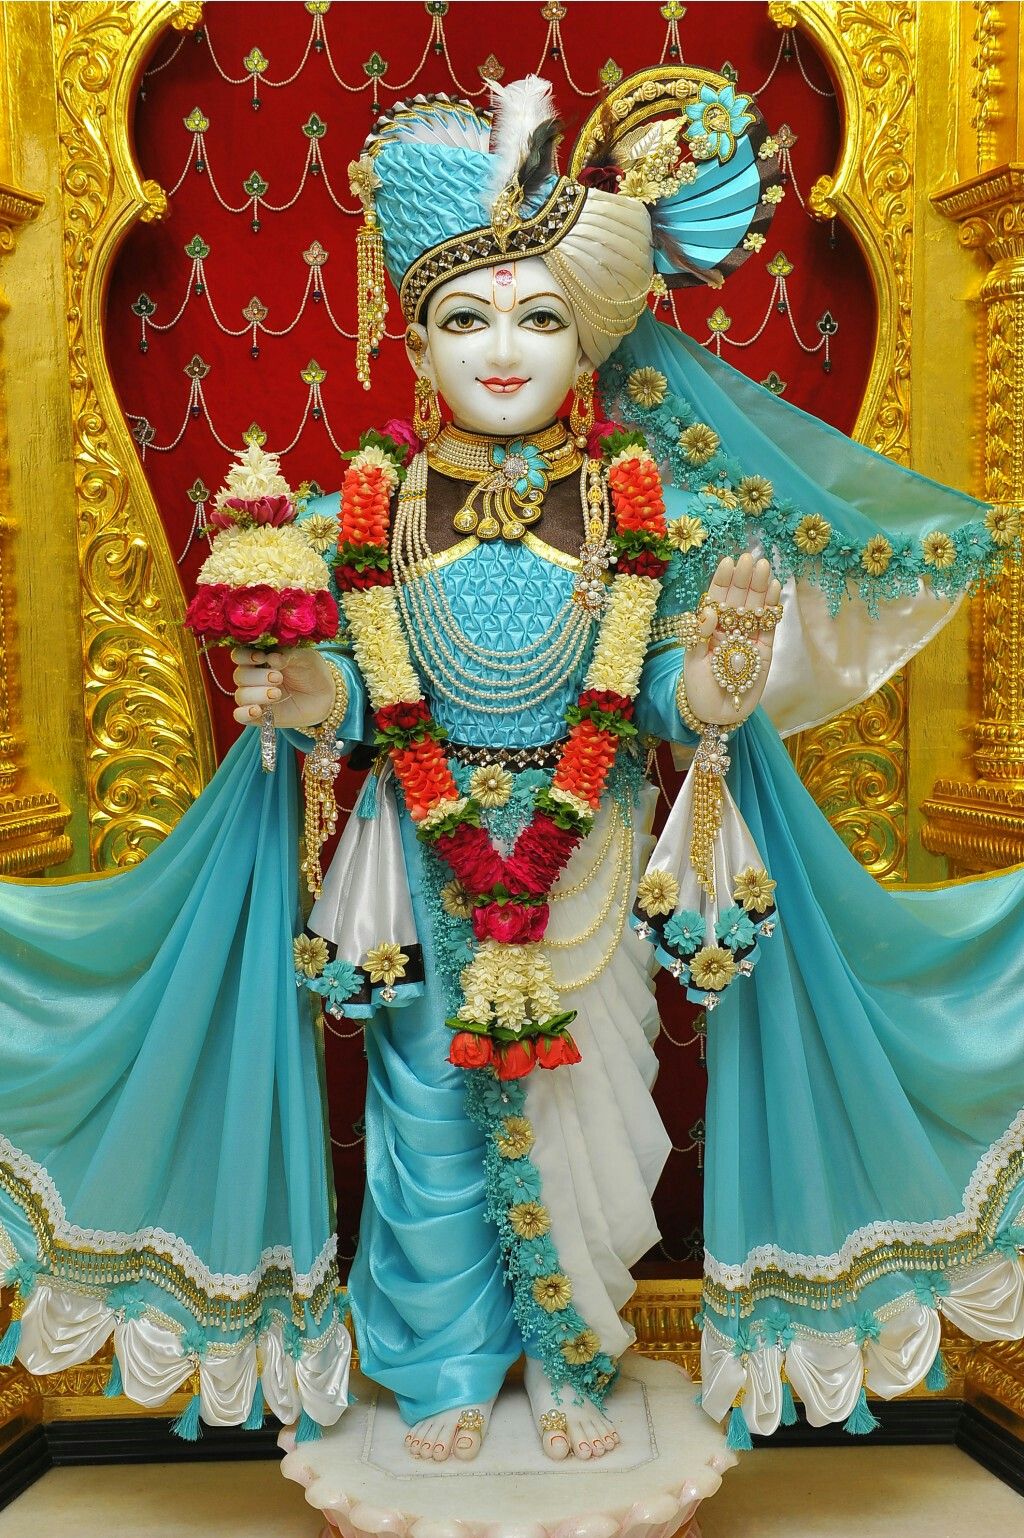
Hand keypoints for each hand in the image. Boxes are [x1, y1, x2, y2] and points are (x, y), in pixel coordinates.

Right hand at [231, 646, 335, 729]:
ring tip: (277, 694)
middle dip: (257, 677)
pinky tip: (257, 710)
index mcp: (258, 658)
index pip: (239, 655)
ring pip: (241, 695)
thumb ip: (287, 654)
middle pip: (240, 676)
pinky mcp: (257, 716)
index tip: (261, 658)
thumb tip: (272, 657)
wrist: (324, 696)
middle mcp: (252, 677)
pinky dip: (245, 713)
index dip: (246, 656)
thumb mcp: (304, 657)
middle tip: (278, 678)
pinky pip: (240, 715)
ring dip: (256, 694)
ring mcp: (253, 697)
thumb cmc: (311, 670)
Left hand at [682, 553, 782, 727]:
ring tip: (764, 567)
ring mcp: (747, 638)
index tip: (728, 561)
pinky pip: (768, 626)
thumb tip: (709, 611)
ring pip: (755, 608)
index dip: (722, 581)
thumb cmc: (698, 688)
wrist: (716, 715)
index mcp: (709, 628)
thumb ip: (699, 636)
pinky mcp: (764, 651)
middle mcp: (729, 629)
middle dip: (744, 578)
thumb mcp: (692, 662)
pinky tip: (774, 590)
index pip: (716, 598)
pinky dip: (771, 609)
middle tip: (751, 558)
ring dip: (760, 587)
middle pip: (738, 599)